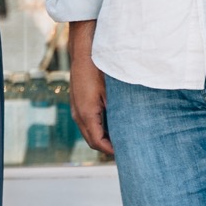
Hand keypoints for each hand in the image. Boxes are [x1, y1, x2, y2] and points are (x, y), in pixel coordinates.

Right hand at [68, 23, 112, 158]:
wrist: (84, 52)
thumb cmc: (99, 70)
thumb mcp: (112, 92)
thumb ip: (118, 112)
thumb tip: (129, 129)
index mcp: (87, 114)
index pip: (98, 142)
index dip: (111, 151)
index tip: (125, 153)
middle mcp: (78, 115)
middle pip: (92, 141)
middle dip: (107, 147)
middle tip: (125, 149)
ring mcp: (76, 109)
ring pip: (89, 132)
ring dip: (102, 138)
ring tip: (120, 139)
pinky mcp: (77, 104)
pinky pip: (87, 123)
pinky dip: (98, 128)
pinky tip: (112, 123)